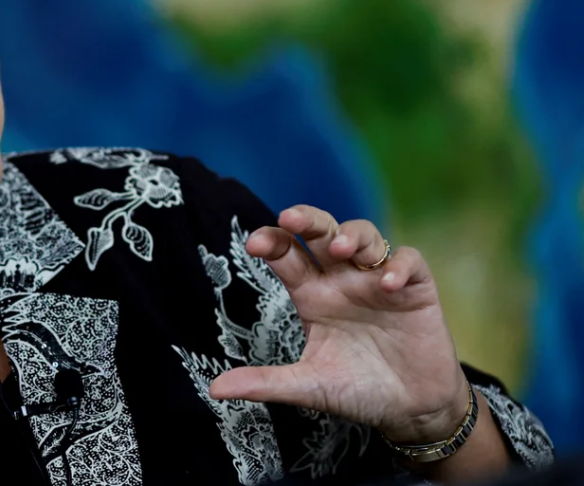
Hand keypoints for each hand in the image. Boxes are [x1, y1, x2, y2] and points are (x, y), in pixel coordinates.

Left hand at [208, 205, 468, 444]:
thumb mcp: (307, 387)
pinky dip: (399, 265)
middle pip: (321, 231)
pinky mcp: (415, 289)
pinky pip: (408, 261)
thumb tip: (215, 389)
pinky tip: (387, 284)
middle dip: (307, 219)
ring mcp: (377, 279)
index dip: (271, 240)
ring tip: (341, 251)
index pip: (286, 253)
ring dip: (352, 235)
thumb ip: (265, 382)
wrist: (410, 411)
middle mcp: (341, 278)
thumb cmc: (356, 390)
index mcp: (311, 293)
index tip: (254, 245)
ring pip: (364, 235)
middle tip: (291, 219)